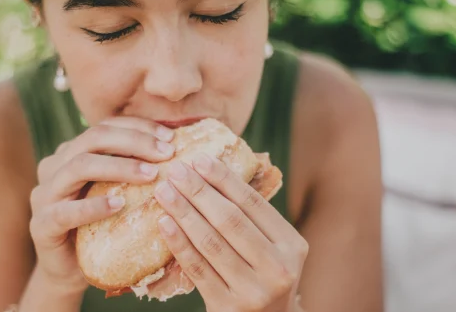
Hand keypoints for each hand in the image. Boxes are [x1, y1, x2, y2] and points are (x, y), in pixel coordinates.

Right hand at [28, 117, 175, 292]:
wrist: (71, 270)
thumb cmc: (102, 226)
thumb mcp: (118, 191)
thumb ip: (134, 169)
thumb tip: (177, 147)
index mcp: (71, 152)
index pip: (105, 126)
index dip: (138, 127)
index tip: (170, 137)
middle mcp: (54, 166)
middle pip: (93, 138)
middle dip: (134, 142)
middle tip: (167, 153)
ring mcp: (44, 194)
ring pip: (79, 166)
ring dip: (119, 167)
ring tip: (151, 175)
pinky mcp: (41, 225)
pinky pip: (66, 211)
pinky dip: (94, 206)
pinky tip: (119, 205)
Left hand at [154, 153, 307, 311]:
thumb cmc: (262, 277)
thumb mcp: (272, 250)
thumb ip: (251, 220)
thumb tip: (208, 174)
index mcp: (292, 245)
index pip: (253, 203)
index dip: (224, 179)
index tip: (199, 159)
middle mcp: (279, 268)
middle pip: (231, 220)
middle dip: (199, 191)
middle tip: (175, 170)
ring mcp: (254, 291)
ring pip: (211, 242)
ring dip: (183, 212)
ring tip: (164, 191)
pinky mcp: (228, 308)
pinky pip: (198, 269)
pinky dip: (179, 243)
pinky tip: (164, 223)